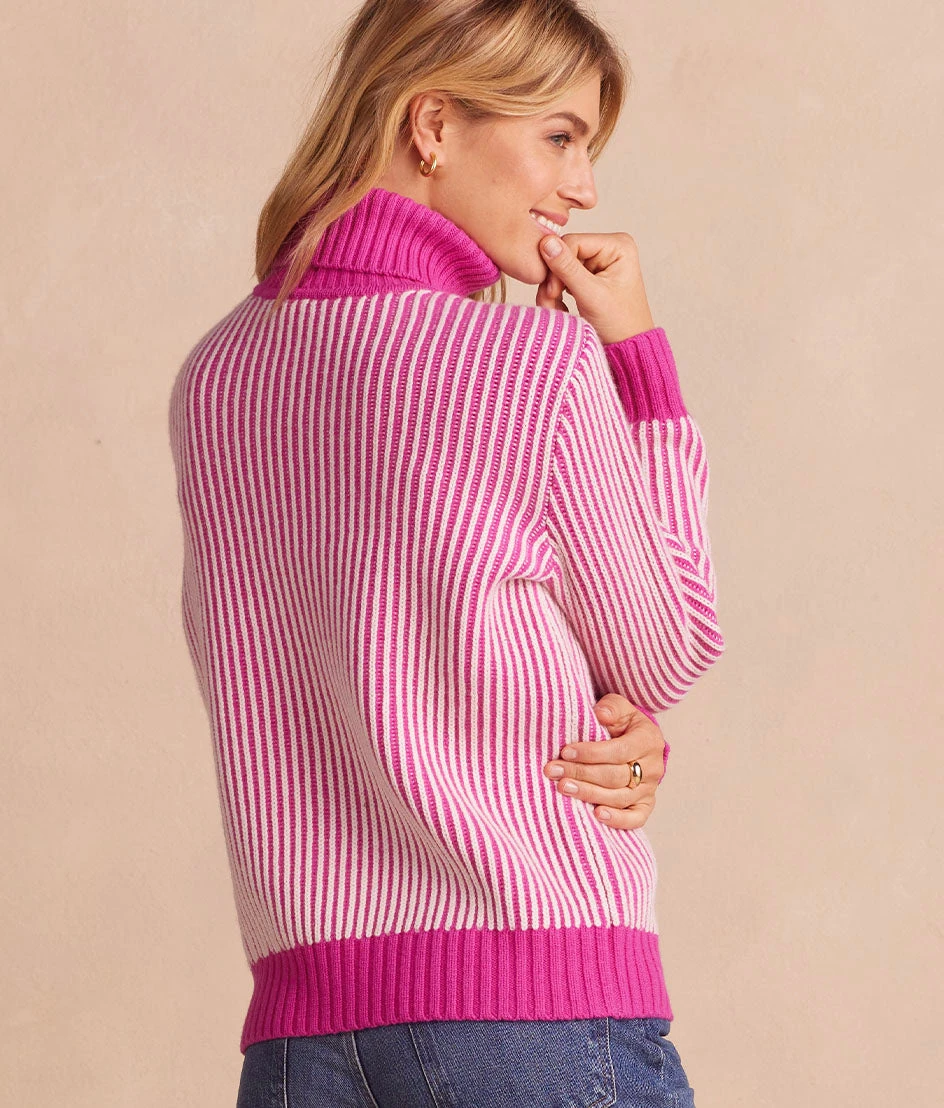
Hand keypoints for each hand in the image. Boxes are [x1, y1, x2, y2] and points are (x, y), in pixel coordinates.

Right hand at [534, 230, 654, 344]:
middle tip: (550, 301)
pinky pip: (563, 278)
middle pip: (565, 254)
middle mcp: (608, 248)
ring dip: (552, 290)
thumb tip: (546, 242)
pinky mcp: (588, 276)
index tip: (553, 291)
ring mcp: (598, 262)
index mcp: (617, 245)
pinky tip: (561, 309)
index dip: (557, 264)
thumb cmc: (620, 324)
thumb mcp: (592, 295)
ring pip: (560, 267)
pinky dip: (557, 294)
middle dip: (554, 280)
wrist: (626, 348)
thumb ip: (567, 268)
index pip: (573, 242)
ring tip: (555, 309)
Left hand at [543, 693, 665, 829]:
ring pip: (619, 797)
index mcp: (648, 740)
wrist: (637, 741)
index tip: (565, 752)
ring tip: (563, 788)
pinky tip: (596, 814)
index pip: (619, 751)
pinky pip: (635, 819)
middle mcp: (652, 767)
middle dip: (581, 773)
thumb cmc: (623, 723)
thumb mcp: (620, 708)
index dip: (591, 753)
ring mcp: (649, 789)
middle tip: (553, 771)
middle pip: (615, 776)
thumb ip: (611, 707)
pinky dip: (617, 819)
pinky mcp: (645, 805)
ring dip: (588, 793)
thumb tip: (600, 713)